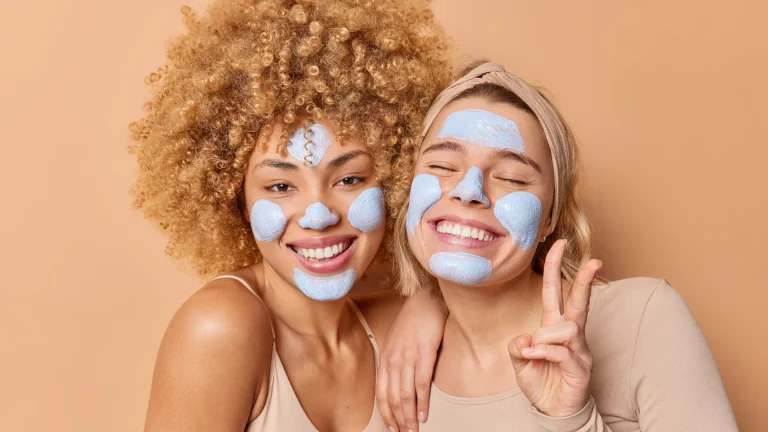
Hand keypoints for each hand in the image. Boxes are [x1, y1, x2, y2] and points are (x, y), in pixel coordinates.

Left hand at [377, 286, 445, 431]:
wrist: (427, 299)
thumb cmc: (416, 320)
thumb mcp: (399, 341)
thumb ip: (398, 361)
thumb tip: (402, 382)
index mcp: (386, 357)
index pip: (381, 392)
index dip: (386, 413)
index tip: (392, 428)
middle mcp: (393, 359)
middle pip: (392, 398)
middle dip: (398, 419)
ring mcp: (408, 357)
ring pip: (405, 395)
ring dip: (409, 416)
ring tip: (414, 430)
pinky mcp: (424, 353)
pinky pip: (421, 384)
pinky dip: (422, 402)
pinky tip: (424, 414)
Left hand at [508, 239, 601, 417]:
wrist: (554, 413)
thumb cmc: (542, 384)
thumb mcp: (521, 363)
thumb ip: (518, 347)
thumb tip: (524, 338)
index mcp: (554, 328)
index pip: (556, 292)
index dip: (555, 268)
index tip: (558, 244)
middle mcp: (571, 335)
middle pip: (579, 301)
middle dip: (584, 280)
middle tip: (594, 260)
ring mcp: (579, 351)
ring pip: (566, 327)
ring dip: (545, 336)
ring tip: (534, 352)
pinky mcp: (581, 368)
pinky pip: (562, 351)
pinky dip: (544, 352)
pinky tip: (534, 357)